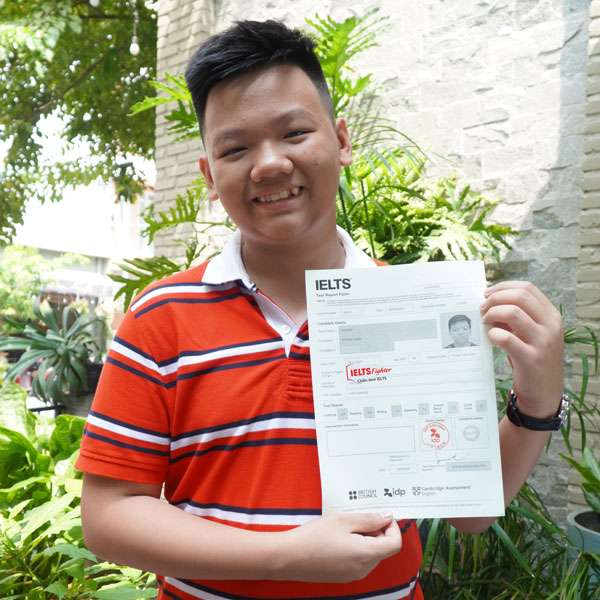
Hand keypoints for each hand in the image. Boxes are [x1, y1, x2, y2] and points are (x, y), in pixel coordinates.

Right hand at [276, 511, 401, 582]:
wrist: (290, 557)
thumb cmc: (314, 537)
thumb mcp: (344, 520)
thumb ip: (369, 519)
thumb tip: (387, 517)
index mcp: (366, 554)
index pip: (394, 543)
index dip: (392, 527)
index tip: (380, 515)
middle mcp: (363, 568)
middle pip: (383, 548)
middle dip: (376, 531)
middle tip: (358, 517)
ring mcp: (353, 574)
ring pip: (371, 554)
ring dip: (365, 538)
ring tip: (345, 527)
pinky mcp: (344, 575)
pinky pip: (359, 560)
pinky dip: (356, 547)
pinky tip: (338, 538)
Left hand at [480, 281, 563, 417]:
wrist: (544, 393)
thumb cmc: (532, 358)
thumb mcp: (531, 334)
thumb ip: (516, 317)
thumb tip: (489, 301)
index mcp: (551, 315)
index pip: (527, 288)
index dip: (503, 287)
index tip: (487, 293)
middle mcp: (550, 326)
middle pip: (519, 296)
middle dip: (495, 298)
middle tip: (482, 308)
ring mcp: (543, 342)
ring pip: (512, 313)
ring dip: (492, 314)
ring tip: (485, 322)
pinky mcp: (531, 359)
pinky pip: (506, 338)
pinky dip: (493, 334)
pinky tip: (490, 338)